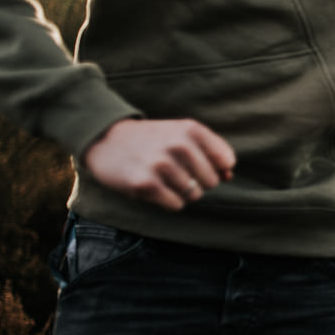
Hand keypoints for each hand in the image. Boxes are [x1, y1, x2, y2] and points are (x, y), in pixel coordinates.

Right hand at [83, 118, 235, 211]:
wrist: (106, 138)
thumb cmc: (152, 139)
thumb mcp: (182, 134)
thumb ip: (210, 152)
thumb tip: (229, 176)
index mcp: (191, 130)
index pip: (227, 160)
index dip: (217, 169)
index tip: (199, 164)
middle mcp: (179, 145)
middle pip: (212, 182)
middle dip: (198, 182)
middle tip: (176, 172)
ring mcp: (162, 165)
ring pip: (194, 195)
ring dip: (181, 192)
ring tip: (163, 178)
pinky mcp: (145, 184)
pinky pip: (176, 205)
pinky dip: (169, 201)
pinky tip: (155, 188)